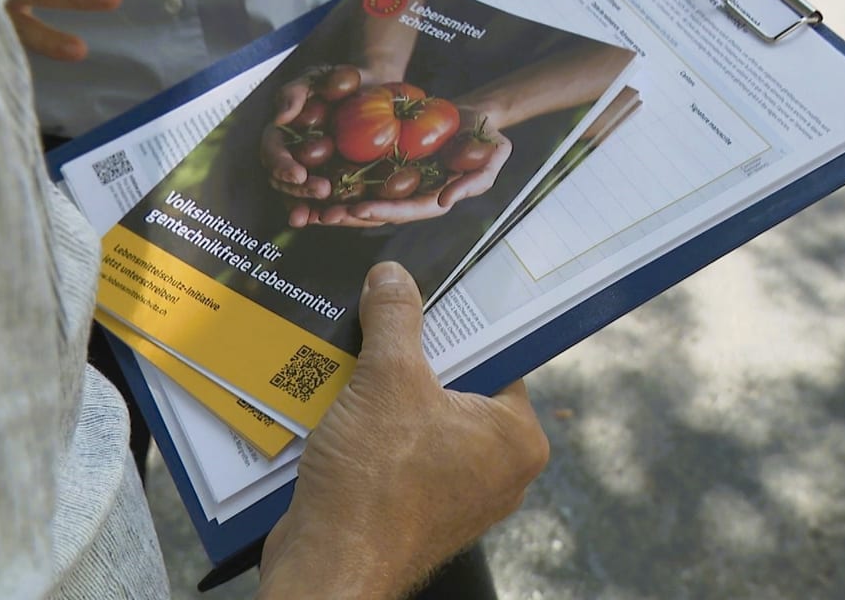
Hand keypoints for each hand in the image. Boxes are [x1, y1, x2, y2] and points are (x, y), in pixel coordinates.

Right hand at [258, 262, 548, 599]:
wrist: (329, 568)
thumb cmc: (376, 483)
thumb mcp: (387, 379)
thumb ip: (395, 320)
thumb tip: (393, 277)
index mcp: (516, 436)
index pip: (498, 355)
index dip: (459, 321)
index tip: (428, 293)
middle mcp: (498, 466)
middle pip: (457, 381)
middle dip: (415, 353)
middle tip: (385, 314)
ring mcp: (458, 489)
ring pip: (423, 413)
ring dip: (387, 385)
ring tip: (358, 349)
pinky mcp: (417, 503)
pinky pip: (400, 443)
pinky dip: (374, 420)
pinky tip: (342, 395)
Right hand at [260, 65, 365, 226]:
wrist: (371, 89)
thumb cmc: (339, 80)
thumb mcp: (318, 76)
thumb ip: (296, 91)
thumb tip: (280, 116)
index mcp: (282, 134)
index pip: (271, 153)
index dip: (281, 165)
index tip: (297, 174)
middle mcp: (292, 157)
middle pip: (285, 181)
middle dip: (299, 191)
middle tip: (322, 190)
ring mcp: (312, 172)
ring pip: (301, 197)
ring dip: (310, 208)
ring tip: (325, 216)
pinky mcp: (334, 181)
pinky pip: (327, 201)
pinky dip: (330, 212)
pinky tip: (339, 219)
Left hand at [308, 108, 511, 226]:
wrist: (473, 114)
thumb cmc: (486, 137)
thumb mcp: (493, 156)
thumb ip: (474, 180)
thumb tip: (446, 200)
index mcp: (432, 198)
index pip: (405, 211)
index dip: (382, 211)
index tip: (360, 210)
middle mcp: (409, 194)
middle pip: (376, 211)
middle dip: (350, 215)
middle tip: (324, 215)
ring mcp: (395, 180)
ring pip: (360, 197)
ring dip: (335, 204)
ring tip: (310, 207)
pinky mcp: (383, 162)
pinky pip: (357, 173)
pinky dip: (335, 178)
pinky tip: (312, 177)